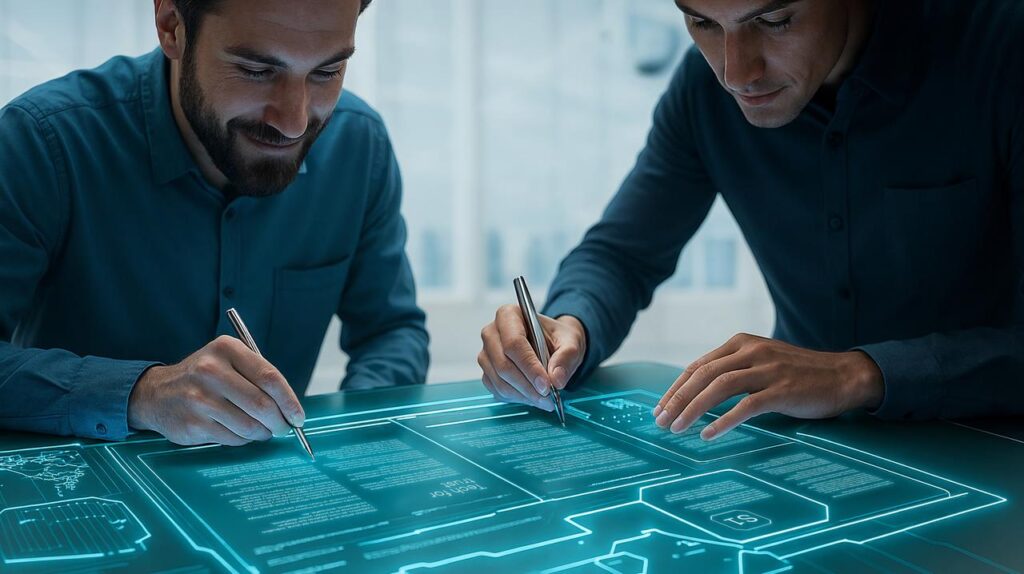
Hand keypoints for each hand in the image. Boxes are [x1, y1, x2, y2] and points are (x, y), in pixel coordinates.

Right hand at [127, 335, 305, 445]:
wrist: (157, 394)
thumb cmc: (205, 378)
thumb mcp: (228, 361)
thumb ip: (259, 376)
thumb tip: (291, 409)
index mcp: (226, 349)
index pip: (269, 377)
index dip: (290, 400)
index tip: (299, 416)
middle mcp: (211, 371)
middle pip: (261, 404)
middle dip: (280, 421)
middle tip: (285, 428)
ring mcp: (199, 399)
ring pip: (249, 426)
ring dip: (263, 433)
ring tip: (263, 430)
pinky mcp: (193, 424)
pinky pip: (233, 438)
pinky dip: (244, 439)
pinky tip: (240, 432)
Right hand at [478, 305, 586, 410]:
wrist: (550, 342)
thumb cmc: (557, 337)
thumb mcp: (570, 341)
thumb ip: (566, 357)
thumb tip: (556, 379)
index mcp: (509, 315)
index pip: (514, 343)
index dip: (529, 367)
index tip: (546, 385)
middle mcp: (491, 333)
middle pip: (504, 365)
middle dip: (528, 386)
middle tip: (548, 398)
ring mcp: (486, 353)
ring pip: (499, 381)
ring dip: (523, 396)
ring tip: (545, 400)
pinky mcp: (487, 371)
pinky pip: (497, 390)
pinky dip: (516, 398)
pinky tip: (532, 397)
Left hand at [653, 333, 883, 439]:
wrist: (844, 376)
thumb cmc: (798, 374)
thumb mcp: (761, 362)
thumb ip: (733, 370)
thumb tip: (696, 393)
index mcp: (741, 343)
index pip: (698, 365)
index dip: (675, 387)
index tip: (660, 408)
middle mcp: (751, 351)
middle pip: (703, 374)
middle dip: (677, 399)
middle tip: (661, 421)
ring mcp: (767, 369)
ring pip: (719, 387)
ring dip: (693, 409)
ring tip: (677, 429)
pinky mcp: (782, 390)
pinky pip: (746, 406)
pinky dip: (723, 421)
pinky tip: (708, 435)